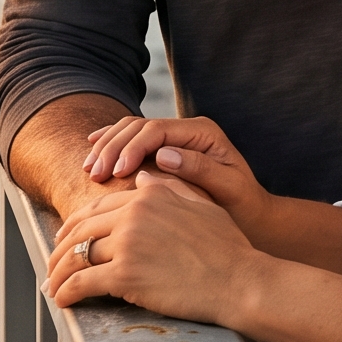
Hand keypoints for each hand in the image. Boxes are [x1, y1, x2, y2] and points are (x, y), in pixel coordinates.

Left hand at [46, 170, 265, 321]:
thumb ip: (170, 188)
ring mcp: (127, 243)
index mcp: (149, 196)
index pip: (97, 208)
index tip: (65, 239)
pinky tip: (61, 301)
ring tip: (53, 287)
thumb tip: (141, 175)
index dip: (74, 226)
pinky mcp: (124, 274)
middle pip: (79, 231)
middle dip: (60, 250)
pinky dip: (66, 293)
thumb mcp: (202, 206)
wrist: (239, 281)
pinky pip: (81, 283)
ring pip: (76, 257)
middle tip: (52, 266)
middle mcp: (133, 214)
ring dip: (58, 274)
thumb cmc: (228, 249)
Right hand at [82, 115, 266, 214]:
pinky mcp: (164, 150)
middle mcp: (187, 129)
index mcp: (202, 132)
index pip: (156, 130)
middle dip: (112, 147)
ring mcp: (174, 137)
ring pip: (130, 131)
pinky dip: (111, 144)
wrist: (252, 215)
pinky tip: (93, 152)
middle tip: (94, 173)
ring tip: (89, 170)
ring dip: (106, 147)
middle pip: (139, 126)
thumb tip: (163, 155)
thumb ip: (200, 169)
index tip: (116, 173)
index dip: (132, 148)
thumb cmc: (243, 205)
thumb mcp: (229, 188)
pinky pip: (132, 141)